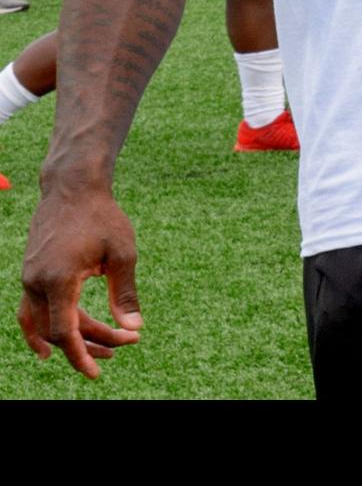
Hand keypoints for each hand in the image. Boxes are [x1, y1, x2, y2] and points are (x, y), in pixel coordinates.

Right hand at [19, 188, 142, 379]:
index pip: (64, 331)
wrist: (73, 188)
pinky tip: (52, 346)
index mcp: (59, 279)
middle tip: (124, 346)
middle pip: (57, 331)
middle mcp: (37, 283)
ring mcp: (29, 279)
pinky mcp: (31, 274)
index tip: (97, 372)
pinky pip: (31, 311)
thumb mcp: (123, 253)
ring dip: (71, 338)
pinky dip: (40, 330)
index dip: (81, 354)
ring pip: (43, 323)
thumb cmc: (103, 217)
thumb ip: (125, 293)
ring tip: (102, 348)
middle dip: (90, 343)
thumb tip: (134, 329)